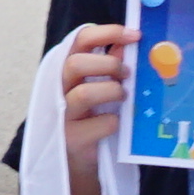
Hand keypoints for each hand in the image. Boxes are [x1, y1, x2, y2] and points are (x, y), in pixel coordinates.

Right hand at [52, 21, 133, 153]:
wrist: (78, 161)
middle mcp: (58, 89)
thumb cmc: (91, 118)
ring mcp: (62, 115)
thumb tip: (128, 44)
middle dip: (108, 65)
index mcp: (68, 70)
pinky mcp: (71, 139)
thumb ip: (111, 66)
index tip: (134, 35)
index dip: (108, 32)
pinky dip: (114, 122)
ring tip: (123, 98)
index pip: (81, 39)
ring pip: (84, 94)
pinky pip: (100, 123)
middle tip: (127, 74)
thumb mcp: (100, 88)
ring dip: (111, 92)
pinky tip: (116, 124)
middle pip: (76, 64)